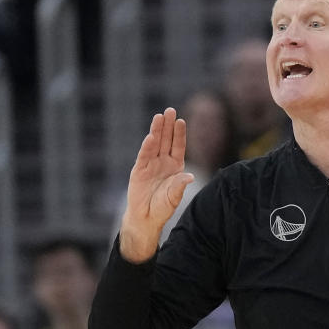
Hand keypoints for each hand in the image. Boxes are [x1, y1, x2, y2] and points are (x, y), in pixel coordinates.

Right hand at [120, 108, 193, 261]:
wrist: (146, 218)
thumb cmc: (162, 207)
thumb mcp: (174, 196)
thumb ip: (179, 186)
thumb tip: (189, 177)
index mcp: (175, 166)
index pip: (178, 146)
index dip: (179, 134)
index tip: (182, 120)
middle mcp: (162, 162)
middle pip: (166, 140)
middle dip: (168, 125)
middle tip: (170, 110)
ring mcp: (150, 165)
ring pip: (154, 144)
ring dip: (157, 130)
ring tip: (159, 116)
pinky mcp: (139, 170)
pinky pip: (144, 156)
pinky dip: (147, 146)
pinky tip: (151, 136)